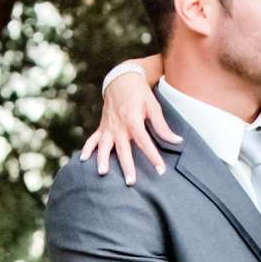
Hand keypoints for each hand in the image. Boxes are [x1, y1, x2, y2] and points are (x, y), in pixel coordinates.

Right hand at [81, 69, 181, 185]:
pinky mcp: (102, 127)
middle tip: (130, 182)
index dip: (153, 157)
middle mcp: (119, 126)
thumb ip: (162, 126)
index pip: (144, 142)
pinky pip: (92, 139)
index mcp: (133, 120)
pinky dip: (87, 149)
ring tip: (102, 173)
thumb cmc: (140, 93)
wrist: (121, 79)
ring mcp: (108, 127)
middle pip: (123, 149)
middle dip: (126, 166)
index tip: (161, 170)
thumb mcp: (153, 106)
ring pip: (104, 146)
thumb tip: (177, 141)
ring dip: (102, 159)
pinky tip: (83, 160)